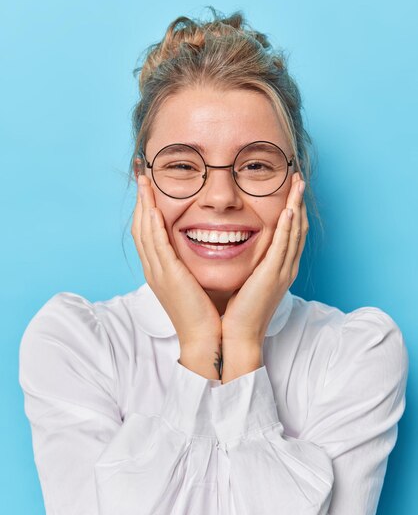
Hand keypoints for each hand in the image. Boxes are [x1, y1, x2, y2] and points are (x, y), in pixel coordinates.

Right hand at [131, 175, 221, 351]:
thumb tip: (204, 243)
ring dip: (143, 205)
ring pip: (144, 233)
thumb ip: (192, 262)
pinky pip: (157, 247)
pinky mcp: (168, 278)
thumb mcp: (195, 281)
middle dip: (140, 200)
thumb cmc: (207, 312)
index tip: (149, 186)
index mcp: (160, 270)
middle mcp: (154, 269)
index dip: (145, 207)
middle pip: (139, 228)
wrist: (206, 338)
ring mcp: (158, 273)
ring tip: (144, 182)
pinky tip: (153, 209)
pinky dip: (153, 227)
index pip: (147, 232)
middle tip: (141, 175)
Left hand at [221, 172, 308, 346]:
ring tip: (299, 184)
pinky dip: (288, 228)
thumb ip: (248, 264)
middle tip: (299, 178)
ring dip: (298, 206)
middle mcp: (285, 268)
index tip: (290, 189)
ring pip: (295, 233)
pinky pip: (283, 247)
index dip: (293, 209)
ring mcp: (282, 272)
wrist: (238, 337)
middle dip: (300, 201)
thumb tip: (234, 246)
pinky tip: (289, 210)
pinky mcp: (273, 277)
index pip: (291, 233)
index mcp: (279, 269)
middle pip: (299, 228)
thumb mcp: (245, 281)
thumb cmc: (237, 312)